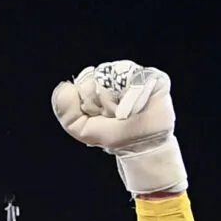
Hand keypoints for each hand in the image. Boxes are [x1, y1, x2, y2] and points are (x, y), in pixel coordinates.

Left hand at [50, 61, 183, 195]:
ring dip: (116, 101)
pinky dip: (133, 95)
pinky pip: (136, 77)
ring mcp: (135, 74)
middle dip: (101, 102)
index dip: (88, 102)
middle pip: (98, 77)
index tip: (98, 116)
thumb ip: (66, 111)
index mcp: (98, 84)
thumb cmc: (114, 136)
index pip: (84, 82)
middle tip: (112, 115)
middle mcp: (116, 76)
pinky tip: (135, 106)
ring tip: (124, 112)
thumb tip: (66, 87)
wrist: (141, 146)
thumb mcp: (82, 129)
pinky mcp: (154, 77)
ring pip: (116, 76)